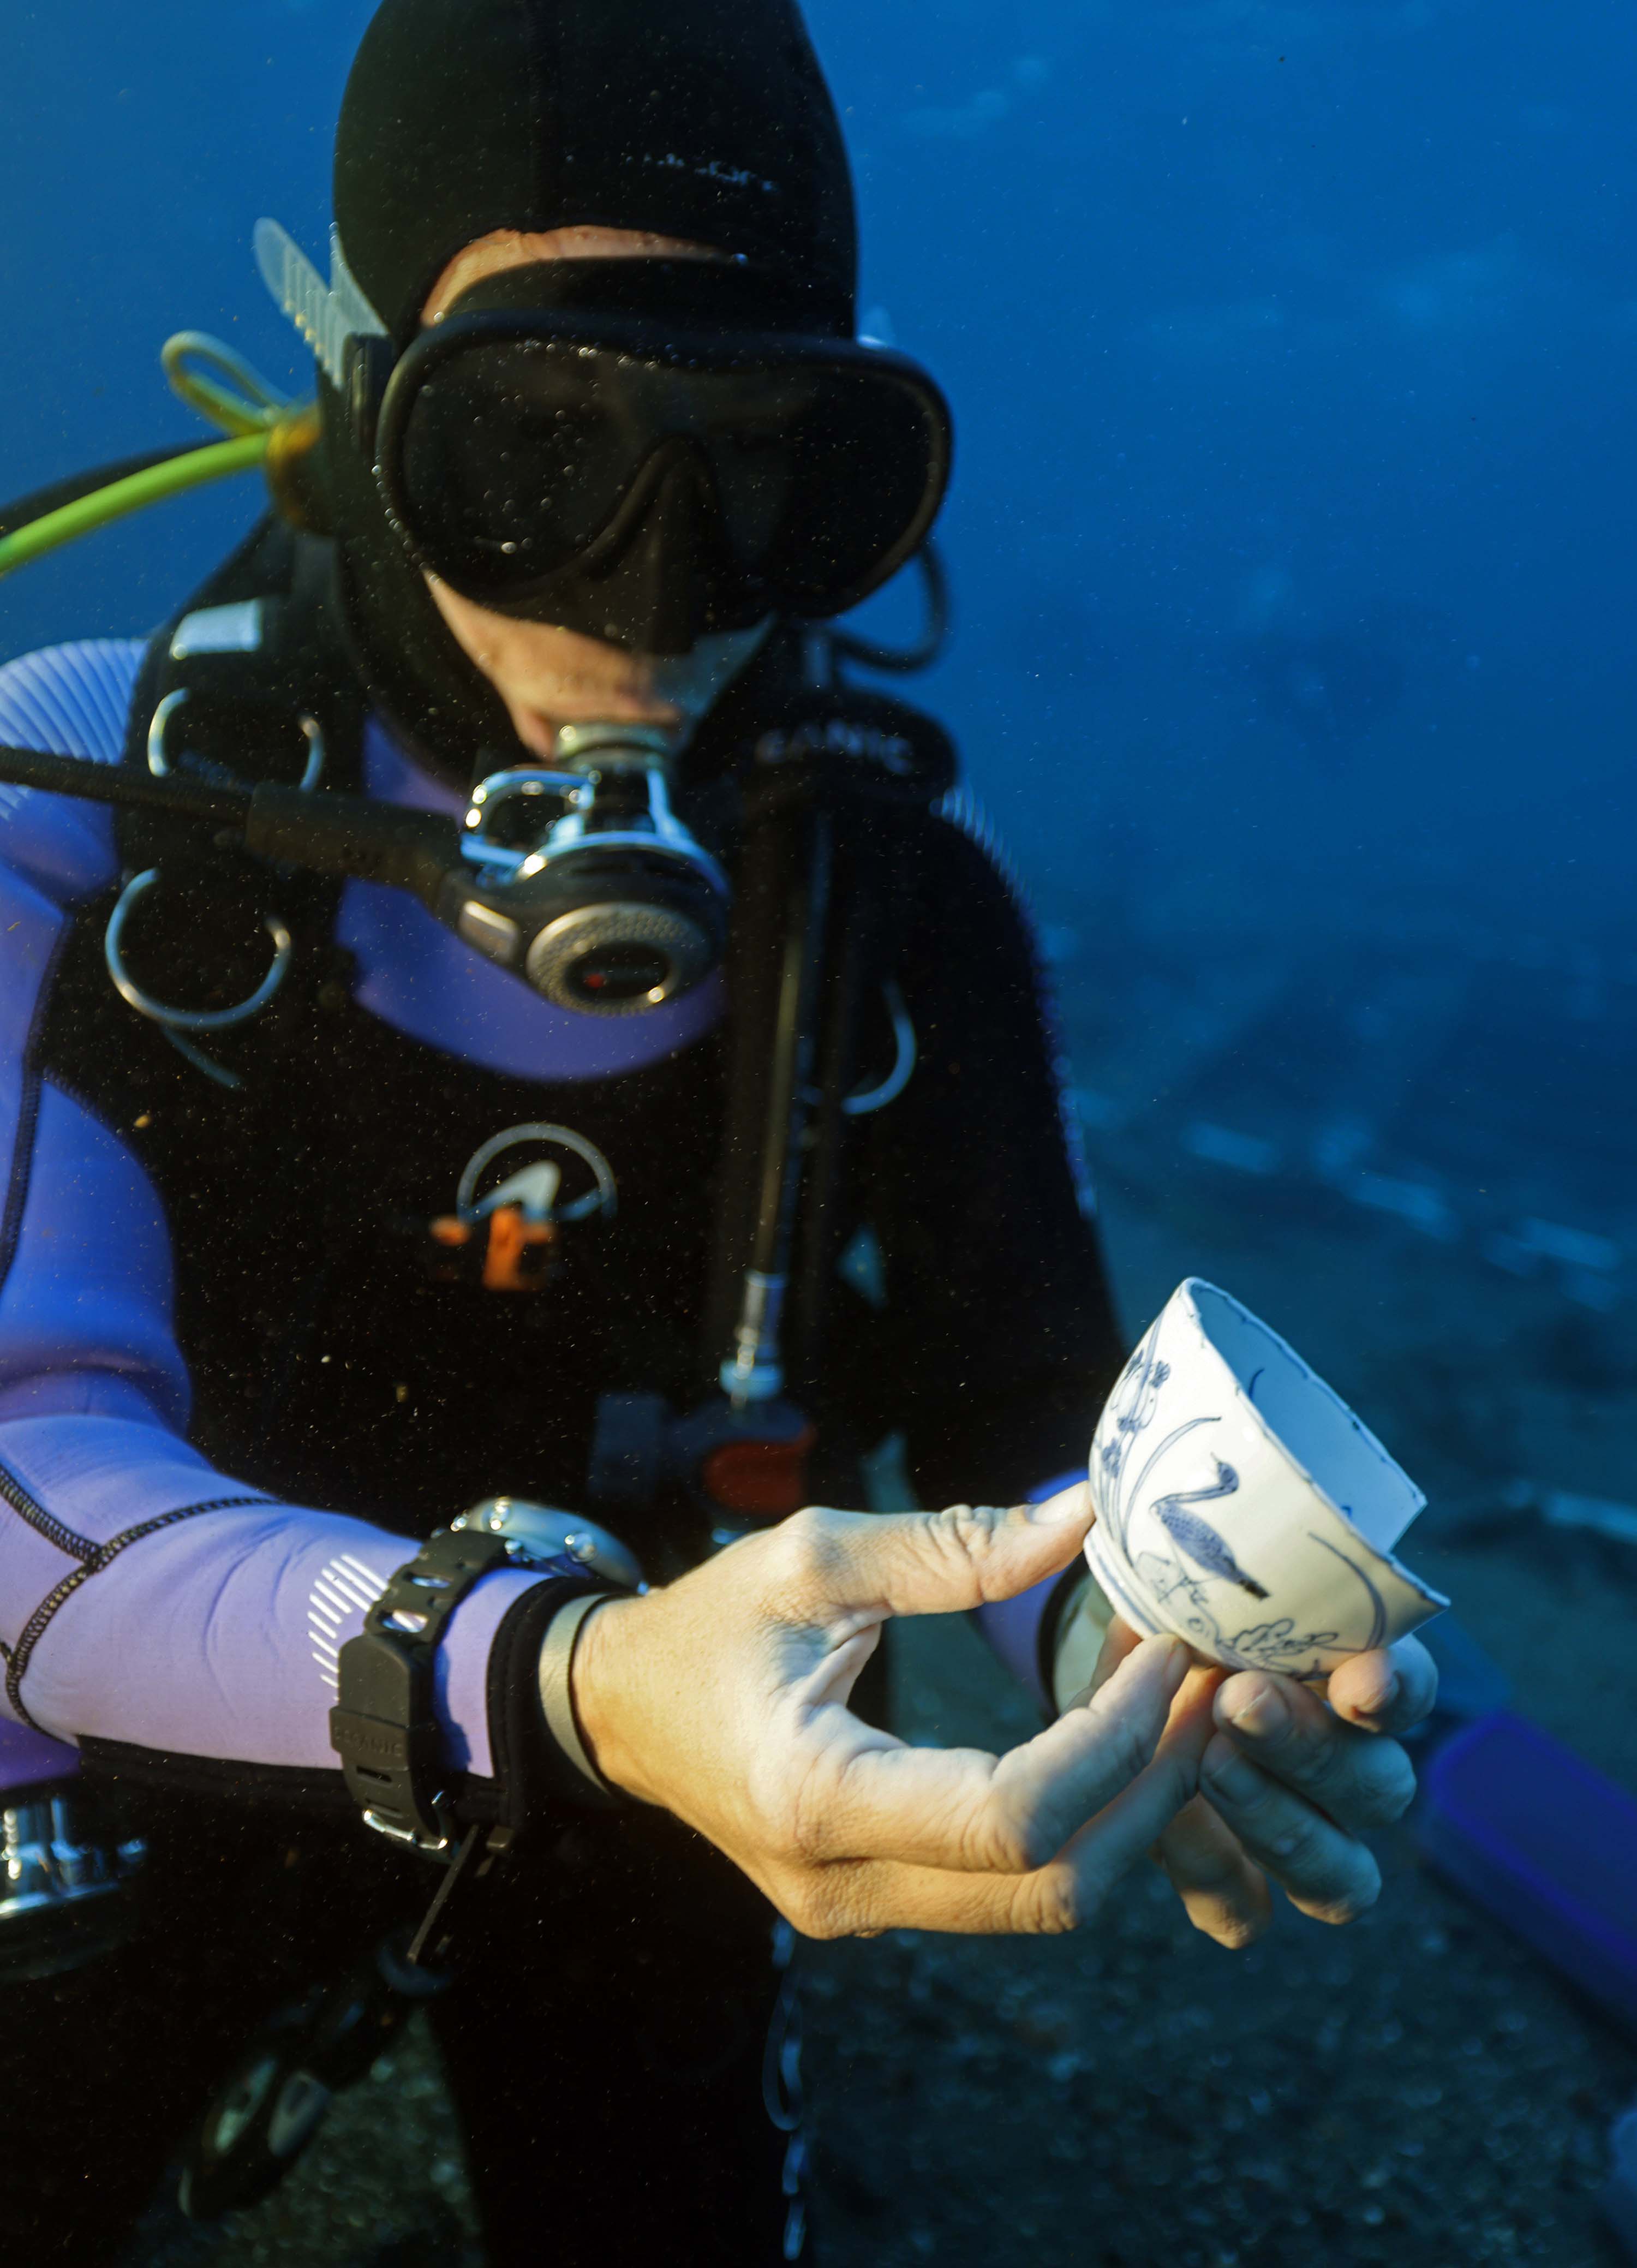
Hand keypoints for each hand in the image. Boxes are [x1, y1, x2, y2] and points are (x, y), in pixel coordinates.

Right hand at [570, 1488, 1213, 1937]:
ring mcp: (862, 1912)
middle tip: (1206, 1683)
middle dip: (1154, 1787)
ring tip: (1174, 1703)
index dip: (1112, 1739)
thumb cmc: (709, 1621)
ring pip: (1045, 1904)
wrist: (622, 1708)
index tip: (1164, 1649)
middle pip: (1053, 1886)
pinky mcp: (883, 1904)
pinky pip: (1011, 1889)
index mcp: (815, 1797)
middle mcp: (842, 1886)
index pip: (1011, 1815)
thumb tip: (1084, 1519)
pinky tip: (1112, 1738)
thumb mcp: (814, 1556)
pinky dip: (1083, 1820)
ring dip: (1131, 1809)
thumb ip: (952, 1546)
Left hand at [1089, 1620, 1436, 1945]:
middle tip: (1244, 1700)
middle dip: (1313, 1746)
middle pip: (1381, 1788)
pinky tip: (1166, 1821)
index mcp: (1356, 1679)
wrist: (1112, 1688)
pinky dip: (1210, 1868)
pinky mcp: (1235, 1891)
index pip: (1408, 1686)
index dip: (1397, 1687)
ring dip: (1280, 1820)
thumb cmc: (1162, 1622)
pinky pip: (1245, 1911)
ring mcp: (1301, 1844)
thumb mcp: (1172, 1595)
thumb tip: (1132, 1548)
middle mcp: (1349, 1772)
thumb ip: (1185, 1589)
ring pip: (1342, 1876)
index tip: (1362, 1680)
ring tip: (1212, 1761)